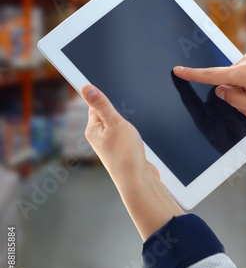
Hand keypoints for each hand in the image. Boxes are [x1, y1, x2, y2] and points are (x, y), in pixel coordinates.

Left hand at [81, 85, 183, 240]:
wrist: (138, 180)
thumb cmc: (126, 154)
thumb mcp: (115, 122)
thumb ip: (102, 104)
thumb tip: (86, 87)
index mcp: (92, 129)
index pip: (94, 105)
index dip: (103, 97)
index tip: (112, 94)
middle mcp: (98, 137)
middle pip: (106, 114)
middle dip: (118, 111)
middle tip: (126, 118)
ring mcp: (109, 145)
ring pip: (116, 125)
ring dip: (125, 123)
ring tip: (131, 133)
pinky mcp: (120, 151)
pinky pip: (123, 135)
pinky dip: (130, 134)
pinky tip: (135, 140)